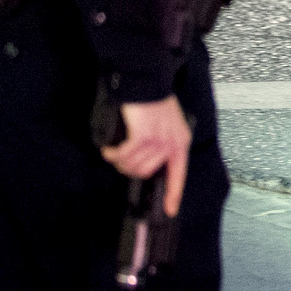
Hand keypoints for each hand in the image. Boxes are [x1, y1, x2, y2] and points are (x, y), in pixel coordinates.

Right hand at [101, 96, 191, 216]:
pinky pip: (124, 156)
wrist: (147, 80)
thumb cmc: (153, 99)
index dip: (174, 194)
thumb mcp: (166, 123)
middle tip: (120, 158)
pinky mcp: (143, 136)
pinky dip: (113, 154)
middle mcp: (172, 144)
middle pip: (146, 173)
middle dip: (129, 169)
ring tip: (114, 151)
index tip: (170, 210)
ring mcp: (158, 141)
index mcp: (180, 142)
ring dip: (120, 162)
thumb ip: (161, 143)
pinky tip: (109, 149)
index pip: (179, 174)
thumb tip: (147, 163)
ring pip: (134, 166)